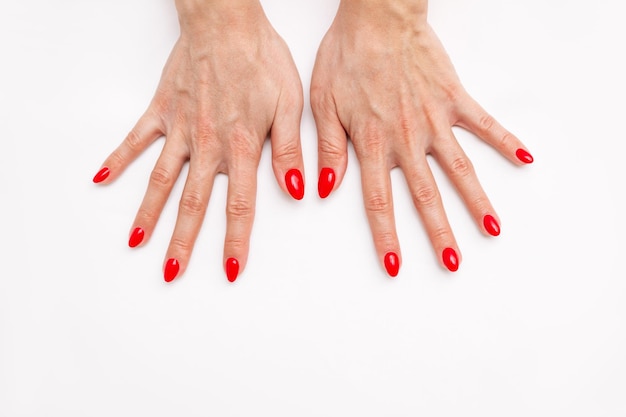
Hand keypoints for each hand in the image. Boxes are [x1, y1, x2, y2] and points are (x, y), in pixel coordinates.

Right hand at [93, 1, 303, 282]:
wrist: (226, 22)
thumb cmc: (260, 59)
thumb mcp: (290, 104)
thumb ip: (289, 151)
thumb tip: (298, 190)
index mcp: (241, 146)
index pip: (240, 205)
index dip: (236, 241)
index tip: (231, 270)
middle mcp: (207, 144)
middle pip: (193, 204)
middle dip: (183, 243)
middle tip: (172, 273)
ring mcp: (180, 129)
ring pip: (161, 180)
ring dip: (149, 214)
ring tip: (137, 243)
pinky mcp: (162, 110)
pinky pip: (136, 139)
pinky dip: (118, 159)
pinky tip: (102, 179)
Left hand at [311, 1, 532, 275]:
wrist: (376, 17)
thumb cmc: (346, 56)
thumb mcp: (323, 104)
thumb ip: (330, 149)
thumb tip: (325, 188)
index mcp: (372, 143)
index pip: (378, 202)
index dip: (387, 237)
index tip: (395, 266)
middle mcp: (407, 138)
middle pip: (425, 196)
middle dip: (439, 234)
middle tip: (453, 262)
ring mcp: (435, 119)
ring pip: (459, 169)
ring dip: (476, 201)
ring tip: (491, 228)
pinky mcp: (455, 98)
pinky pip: (484, 123)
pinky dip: (505, 140)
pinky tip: (525, 158)